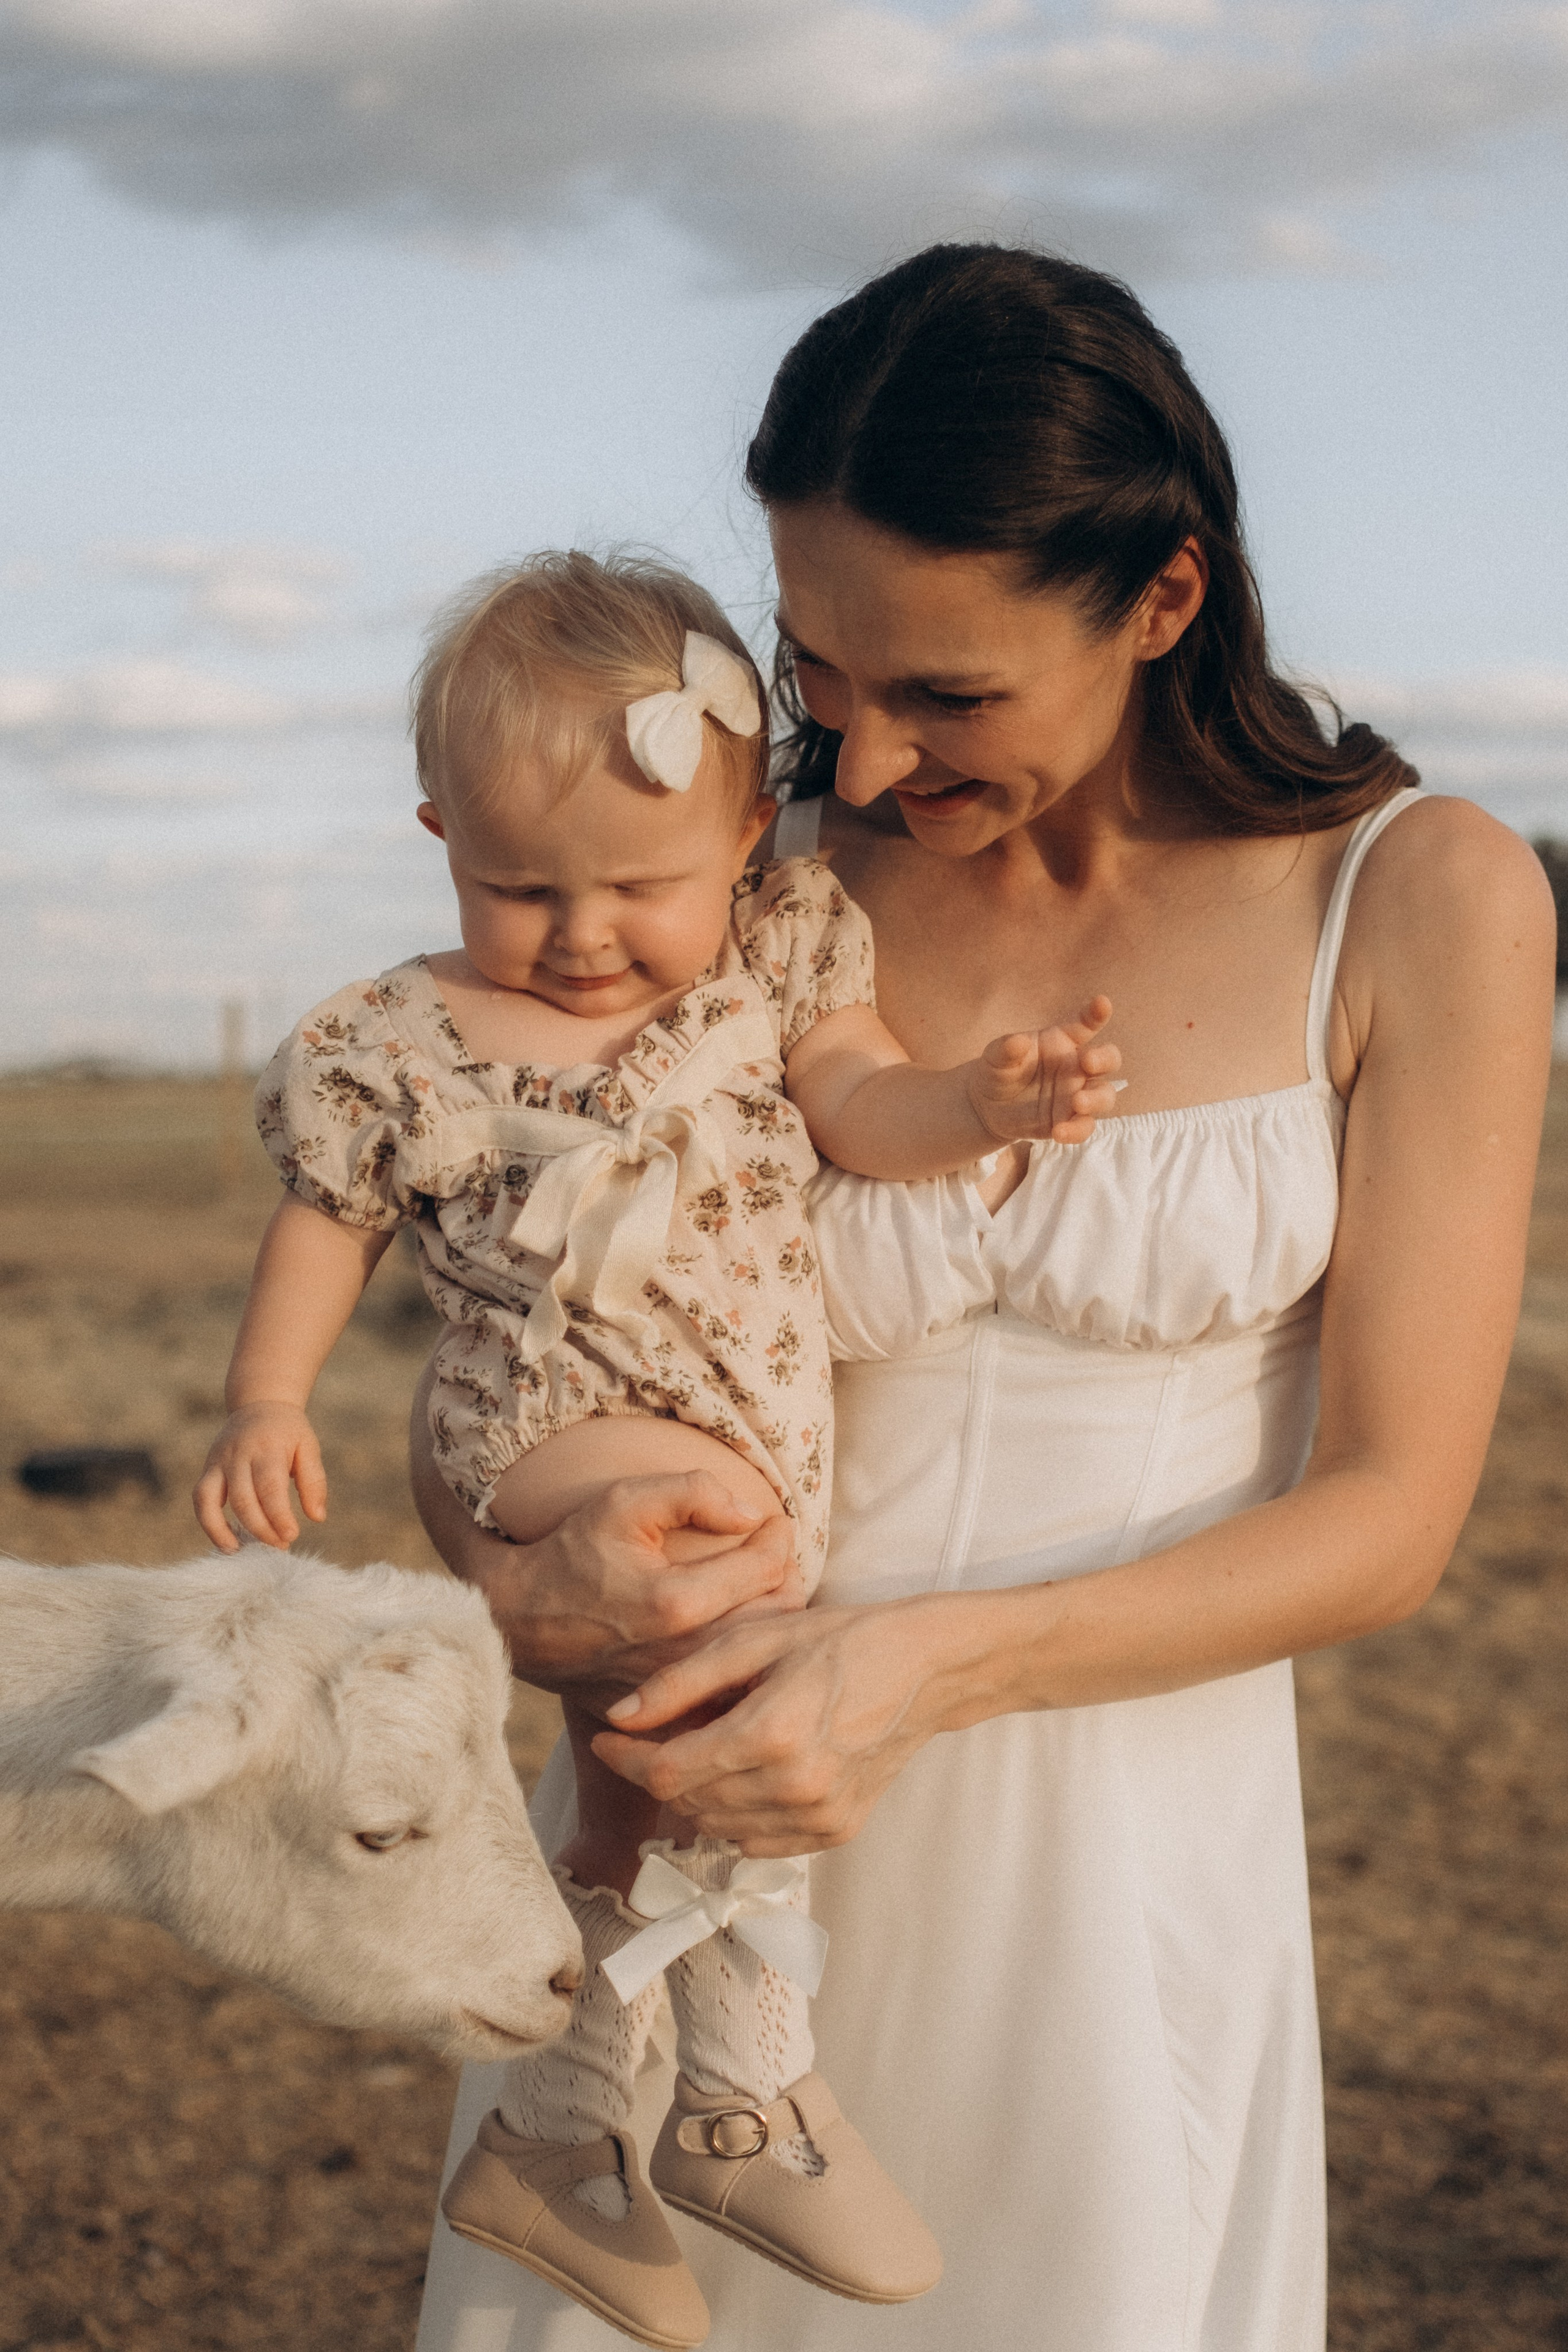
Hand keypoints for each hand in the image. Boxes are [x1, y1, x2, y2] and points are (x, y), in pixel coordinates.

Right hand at [193, 1401, 325, 1552]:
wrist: (259, 1403)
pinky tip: (226, 1541)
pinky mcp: (207, 1469)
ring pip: (210, 1500)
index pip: (270, 1487)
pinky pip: (200, 1499)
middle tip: (279, 1545)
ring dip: (223, 1531)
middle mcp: (237, 1455)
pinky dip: (208, 1523)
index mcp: (267, 1448)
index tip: (291, 1536)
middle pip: (243, 1499)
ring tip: (241, 1551)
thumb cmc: (288, 1432)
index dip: (278, 1516)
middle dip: (260, 1528)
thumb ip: (314, 1482)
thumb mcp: (308, 1447)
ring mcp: (218, 1462)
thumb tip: (317, 1518)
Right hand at [440, 1469, 807, 1717]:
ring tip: (761, 1589)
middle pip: (778, 1616)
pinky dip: (745, 1662)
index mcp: (678, 1602)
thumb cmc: (571, 1554)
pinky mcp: (670, 1711)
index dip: (780, 1536)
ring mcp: (680, 1689)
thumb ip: (692, 1493)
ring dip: (773, 1619)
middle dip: (786, 1578)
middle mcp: (685, 1654)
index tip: (775, 1522)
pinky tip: (739, 1636)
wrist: (518, 1620)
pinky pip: (732, 1688)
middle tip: (773, 1555)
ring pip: (761, 1655)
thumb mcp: (622, 1502)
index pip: (767, 1567)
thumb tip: (750, 1512)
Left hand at [589, 1597, 969, 1853]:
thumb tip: (618, 1715)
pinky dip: (736, 1813)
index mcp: (769, 1734)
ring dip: (697, 1793)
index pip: (665, 1773)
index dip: (624, 1759)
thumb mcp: (754, 1639)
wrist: (925, 1669)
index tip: (606, 1737)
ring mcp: (817, 1817)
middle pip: (687, 1803)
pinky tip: (749, 1771)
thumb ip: (681, 1680)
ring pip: (716, 1827)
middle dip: (658, 1770)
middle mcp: (793, 1788)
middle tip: (660, 1730)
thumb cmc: (838, 1640)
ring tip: (710, 1744)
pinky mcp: (835, 1832)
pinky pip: (756, 1841)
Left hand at [967, 994, 1121, 1146]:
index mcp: (1063, 1042)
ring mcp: (1078, 1094)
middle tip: (1087, 1062)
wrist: (989, 1106)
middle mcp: (1077, 1067)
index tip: (1102, 1003)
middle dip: (1104, 1059)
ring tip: (1077, 1103)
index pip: (1086, 1024)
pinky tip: (1060, 1132)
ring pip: (1105, 1095)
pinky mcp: (1071, 1120)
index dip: (1096, 1013)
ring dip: (1096, 1099)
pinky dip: (1077, 1130)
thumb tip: (1017, 1042)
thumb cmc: (999, 1071)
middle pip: (1109, 1059)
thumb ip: (1006, 1048)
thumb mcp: (996, 1057)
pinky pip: (1085, 1126)